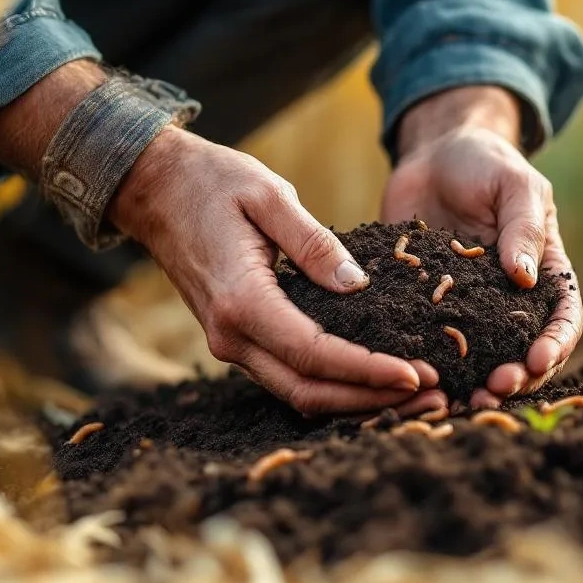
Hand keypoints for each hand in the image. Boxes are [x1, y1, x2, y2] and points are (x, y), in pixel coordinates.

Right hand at [110, 127, 441, 415]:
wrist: (152, 188)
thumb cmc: (210, 181)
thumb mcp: (269, 194)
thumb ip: (315, 243)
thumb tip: (357, 285)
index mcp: (240, 301)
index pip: (315, 353)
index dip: (369, 370)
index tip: (417, 374)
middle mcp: (230, 336)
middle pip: (308, 391)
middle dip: (371, 400)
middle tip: (429, 398)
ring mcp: (229, 344)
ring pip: (297, 393)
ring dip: (355, 401)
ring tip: (412, 397)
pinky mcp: (236, 340)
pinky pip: (288, 377)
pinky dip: (332, 386)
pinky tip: (371, 380)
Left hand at [382, 86, 581, 408]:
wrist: (434, 155)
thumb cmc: (487, 164)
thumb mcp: (515, 186)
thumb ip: (524, 227)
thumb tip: (522, 276)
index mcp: (543, 273)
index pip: (562, 319)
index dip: (555, 344)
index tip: (537, 360)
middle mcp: (509, 300)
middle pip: (523, 352)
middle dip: (515, 378)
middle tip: (493, 392)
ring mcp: (469, 308)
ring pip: (479, 359)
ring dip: (473, 385)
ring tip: (459, 401)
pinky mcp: (426, 307)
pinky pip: (430, 342)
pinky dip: (428, 365)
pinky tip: (413, 378)